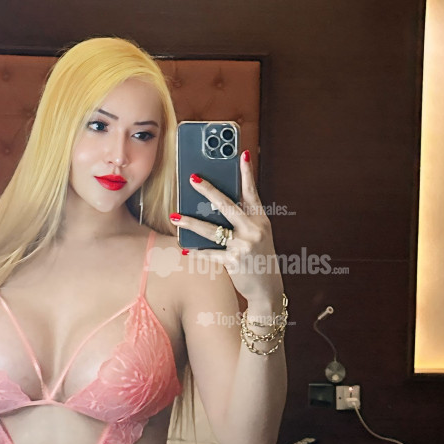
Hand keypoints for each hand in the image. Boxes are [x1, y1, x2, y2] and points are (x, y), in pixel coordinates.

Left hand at [173, 151, 282, 303]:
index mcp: (261, 220)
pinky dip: (197, 252)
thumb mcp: (258, 235)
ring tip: (175, 216)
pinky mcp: (233, 262)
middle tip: (192, 178)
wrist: (268, 289)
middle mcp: (253, 230)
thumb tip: (216, 203)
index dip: (247, 173)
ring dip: (191, 223)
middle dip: (208, 190)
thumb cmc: (259, 257)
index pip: (252, 192)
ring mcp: (244, 246)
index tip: (242, 154)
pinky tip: (185, 248)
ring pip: (212, 230)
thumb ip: (243, 219)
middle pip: (227, 205)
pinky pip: (210, 254)